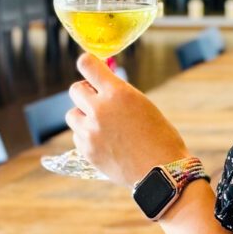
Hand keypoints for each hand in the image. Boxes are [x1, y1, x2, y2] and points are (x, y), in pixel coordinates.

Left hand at [67, 53, 190, 187]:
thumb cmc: (159, 136)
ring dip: (84, 115)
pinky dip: (87, 135)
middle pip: (75, 90)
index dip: (87, 63)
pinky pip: (77, 135)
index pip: (88, 65)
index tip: (88, 65)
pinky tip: (105, 141)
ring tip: (102, 123)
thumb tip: (103, 86)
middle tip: (98, 99)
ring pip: (72, 114)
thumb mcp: (143, 105)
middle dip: (86, 92)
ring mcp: (90, 131)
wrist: (160, 170)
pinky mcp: (86, 150)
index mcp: (118, 93)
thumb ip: (120, 95)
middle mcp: (99, 109)